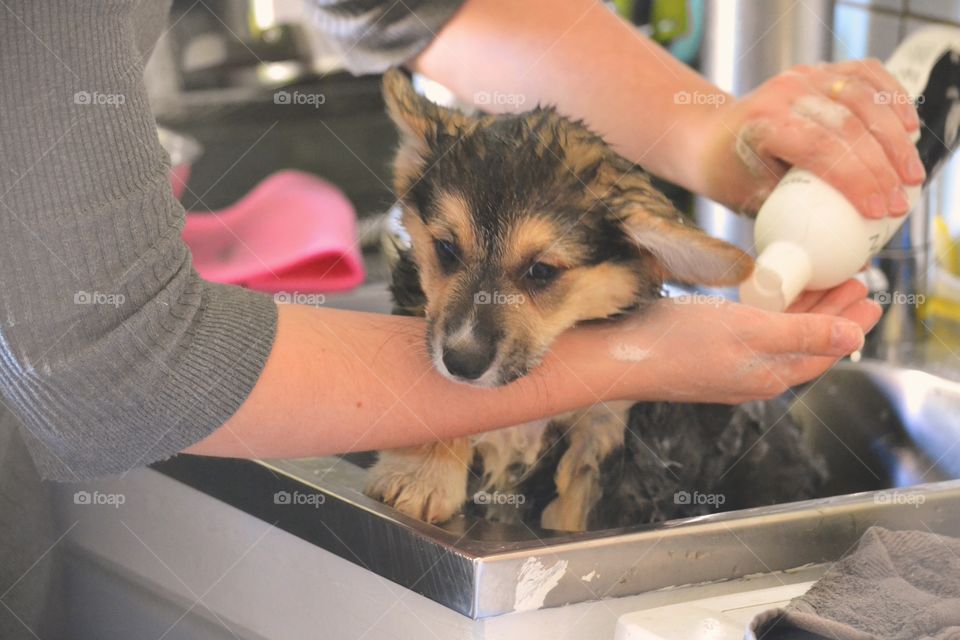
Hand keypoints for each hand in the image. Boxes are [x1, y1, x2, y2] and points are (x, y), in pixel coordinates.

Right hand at [604, 279, 880, 403]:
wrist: (617, 356)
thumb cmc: (678, 343)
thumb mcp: (749, 330)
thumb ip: (803, 333)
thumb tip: (853, 338)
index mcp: (769, 374)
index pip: (825, 351)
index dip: (850, 325)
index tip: (872, 299)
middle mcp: (753, 375)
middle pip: (806, 343)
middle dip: (833, 314)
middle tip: (855, 285)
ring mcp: (729, 366)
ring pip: (780, 336)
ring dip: (804, 310)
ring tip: (821, 284)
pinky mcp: (707, 353)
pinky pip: (755, 332)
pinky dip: (772, 312)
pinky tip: (766, 297)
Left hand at [696, 60, 923, 217]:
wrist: (708, 137)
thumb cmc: (728, 176)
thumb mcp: (751, 203)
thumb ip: (792, 220)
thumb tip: (841, 254)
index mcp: (763, 125)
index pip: (820, 148)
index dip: (855, 179)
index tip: (877, 211)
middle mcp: (784, 93)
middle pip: (849, 125)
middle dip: (883, 167)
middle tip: (899, 203)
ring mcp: (802, 77)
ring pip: (863, 98)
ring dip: (894, 138)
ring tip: (910, 175)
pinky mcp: (818, 71)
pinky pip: (864, 76)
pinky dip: (891, 98)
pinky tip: (907, 127)